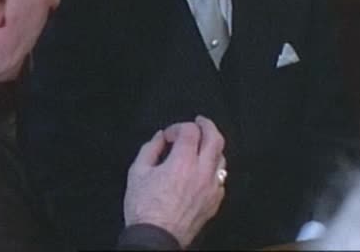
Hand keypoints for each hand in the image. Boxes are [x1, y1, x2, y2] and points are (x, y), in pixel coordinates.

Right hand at [123, 115, 225, 247]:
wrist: (155, 238)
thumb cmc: (145, 209)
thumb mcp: (137, 172)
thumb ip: (149, 149)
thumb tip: (159, 138)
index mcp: (182, 162)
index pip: (191, 130)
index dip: (178, 127)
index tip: (169, 135)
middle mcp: (202, 172)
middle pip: (215, 138)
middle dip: (206, 125)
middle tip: (199, 122)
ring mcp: (211, 188)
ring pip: (222, 158)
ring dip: (213, 146)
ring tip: (202, 144)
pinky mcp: (214, 202)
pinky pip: (221, 179)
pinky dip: (214, 169)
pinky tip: (203, 170)